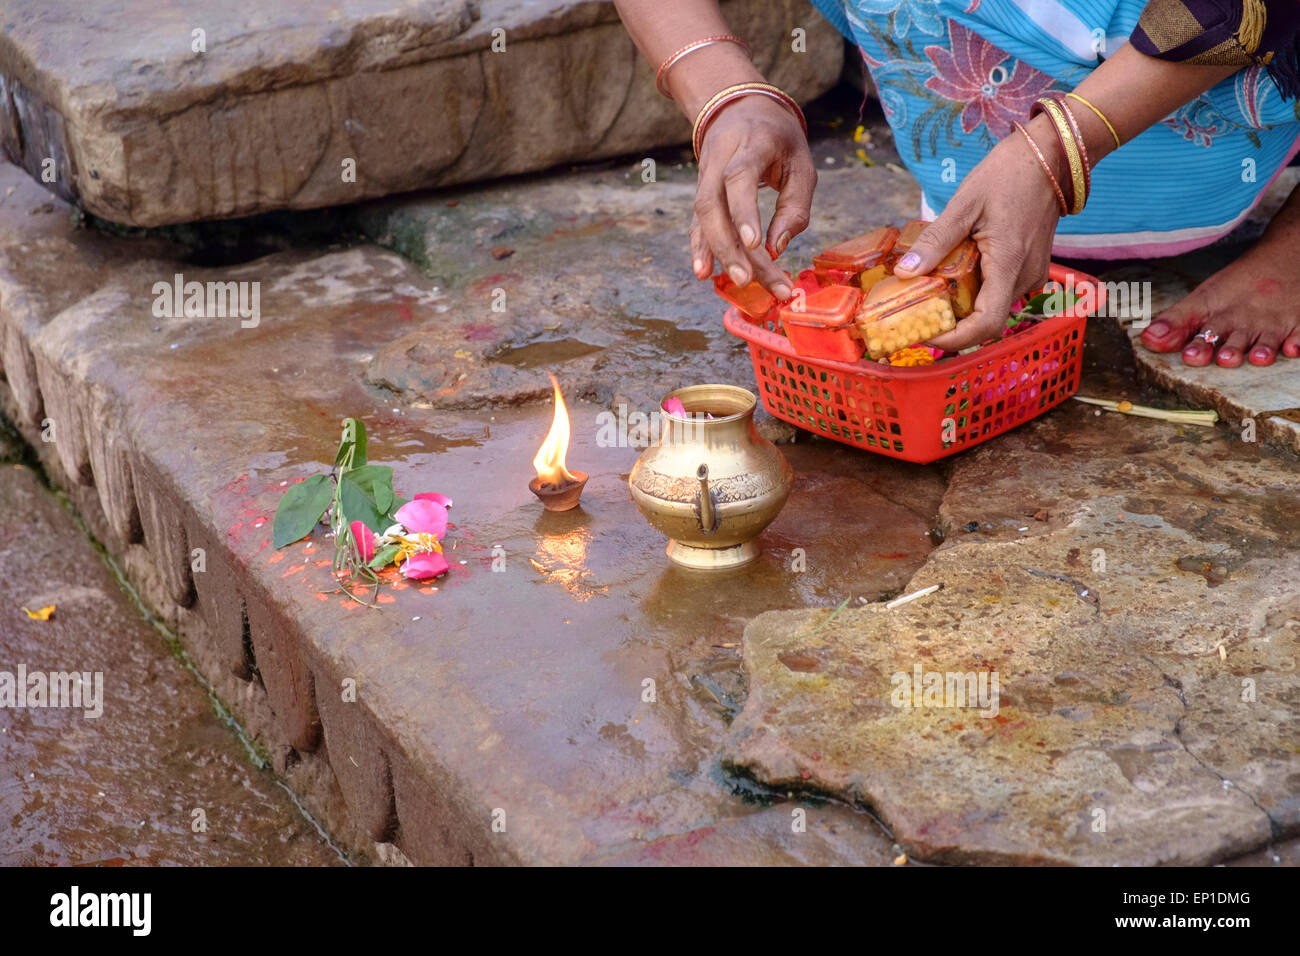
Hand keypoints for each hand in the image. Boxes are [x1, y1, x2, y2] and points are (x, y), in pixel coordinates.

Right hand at [690, 95, 815, 300]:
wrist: (740, 107)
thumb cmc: (778, 140)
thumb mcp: (801, 163)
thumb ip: (794, 206)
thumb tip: (777, 248)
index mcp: (752, 143)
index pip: (739, 177)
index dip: (744, 211)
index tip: (756, 244)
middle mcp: (721, 158)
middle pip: (715, 205)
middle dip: (730, 247)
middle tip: (749, 280)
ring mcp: (705, 175)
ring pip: (703, 216)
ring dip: (717, 253)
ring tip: (736, 282)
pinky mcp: (701, 191)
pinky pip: (697, 222)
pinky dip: (700, 248)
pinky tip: (704, 273)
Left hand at [894, 115, 1063, 349]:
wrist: (1050, 155)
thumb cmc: (1009, 174)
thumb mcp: (964, 204)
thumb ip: (936, 241)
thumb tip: (904, 272)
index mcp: (1009, 265)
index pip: (986, 325)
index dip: (955, 339)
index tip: (926, 337)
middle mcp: (1025, 277)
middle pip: (986, 321)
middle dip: (951, 325)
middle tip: (915, 317)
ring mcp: (1031, 274)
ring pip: (992, 306)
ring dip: (962, 307)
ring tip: (927, 293)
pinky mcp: (1030, 267)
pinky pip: (999, 291)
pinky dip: (975, 292)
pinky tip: (951, 276)